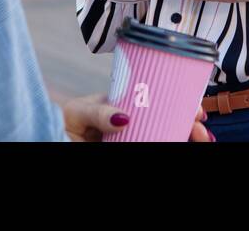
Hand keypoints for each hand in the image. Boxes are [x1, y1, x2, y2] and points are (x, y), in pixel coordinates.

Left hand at [62, 94, 213, 141]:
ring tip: (201, 140)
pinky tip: (184, 143)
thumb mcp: (77, 114)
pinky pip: (153, 141)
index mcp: (120, 105)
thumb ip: (97, 113)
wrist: (46, 136)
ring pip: (164, 135)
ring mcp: (131, 138)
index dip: (179, 102)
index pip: (155, 100)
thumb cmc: (60, 125)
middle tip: (201, 132)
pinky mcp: (126, 148)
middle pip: (167, 120)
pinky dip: (169, 141)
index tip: (196, 110)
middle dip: (188, 124)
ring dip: (185, 137)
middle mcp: (130, 123)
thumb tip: (125, 116)